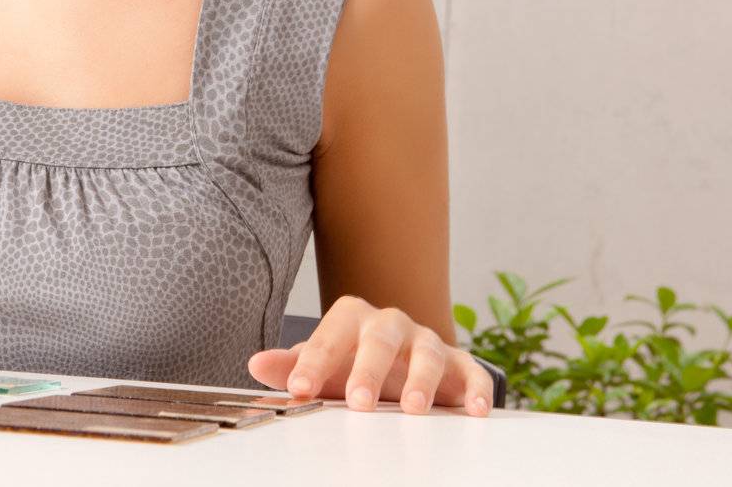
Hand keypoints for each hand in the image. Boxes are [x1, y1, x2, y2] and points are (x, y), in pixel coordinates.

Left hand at [246, 295, 492, 415]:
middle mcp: (391, 324)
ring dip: (421, 381)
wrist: (400, 364)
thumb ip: (290, 367)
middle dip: (368, 369)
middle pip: (380, 339)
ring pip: (427, 353)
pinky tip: (474, 411)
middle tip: (358, 402)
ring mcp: (427, 341)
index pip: (329, 335)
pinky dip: (476, 389)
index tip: (299, 387)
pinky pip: (471, 371)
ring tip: (412, 409)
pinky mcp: (459, 364)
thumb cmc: (353, 363)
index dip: (314, 361)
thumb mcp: (322, 366)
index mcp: (352, 319)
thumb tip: (256, 365)